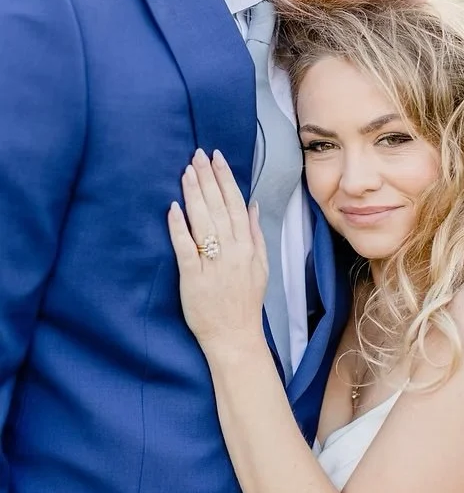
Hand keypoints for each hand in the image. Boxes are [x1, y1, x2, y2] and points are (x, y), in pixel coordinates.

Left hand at [168, 148, 267, 352]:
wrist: (235, 336)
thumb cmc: (246, 302)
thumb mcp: (261, 267)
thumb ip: (256, 235)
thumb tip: (253, 205)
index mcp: (248, 247)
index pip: (236, 204)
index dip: (225, 179)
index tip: (216, 158)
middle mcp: (232, 251)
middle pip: (219, 207)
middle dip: (207, 178)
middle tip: (197, 155)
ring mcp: (213, 264)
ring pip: (203, 221)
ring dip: (194, 194)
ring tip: (186, 172)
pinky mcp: (193, 277)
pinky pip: (186, 247)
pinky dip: (179, 227)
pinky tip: (173, 208)